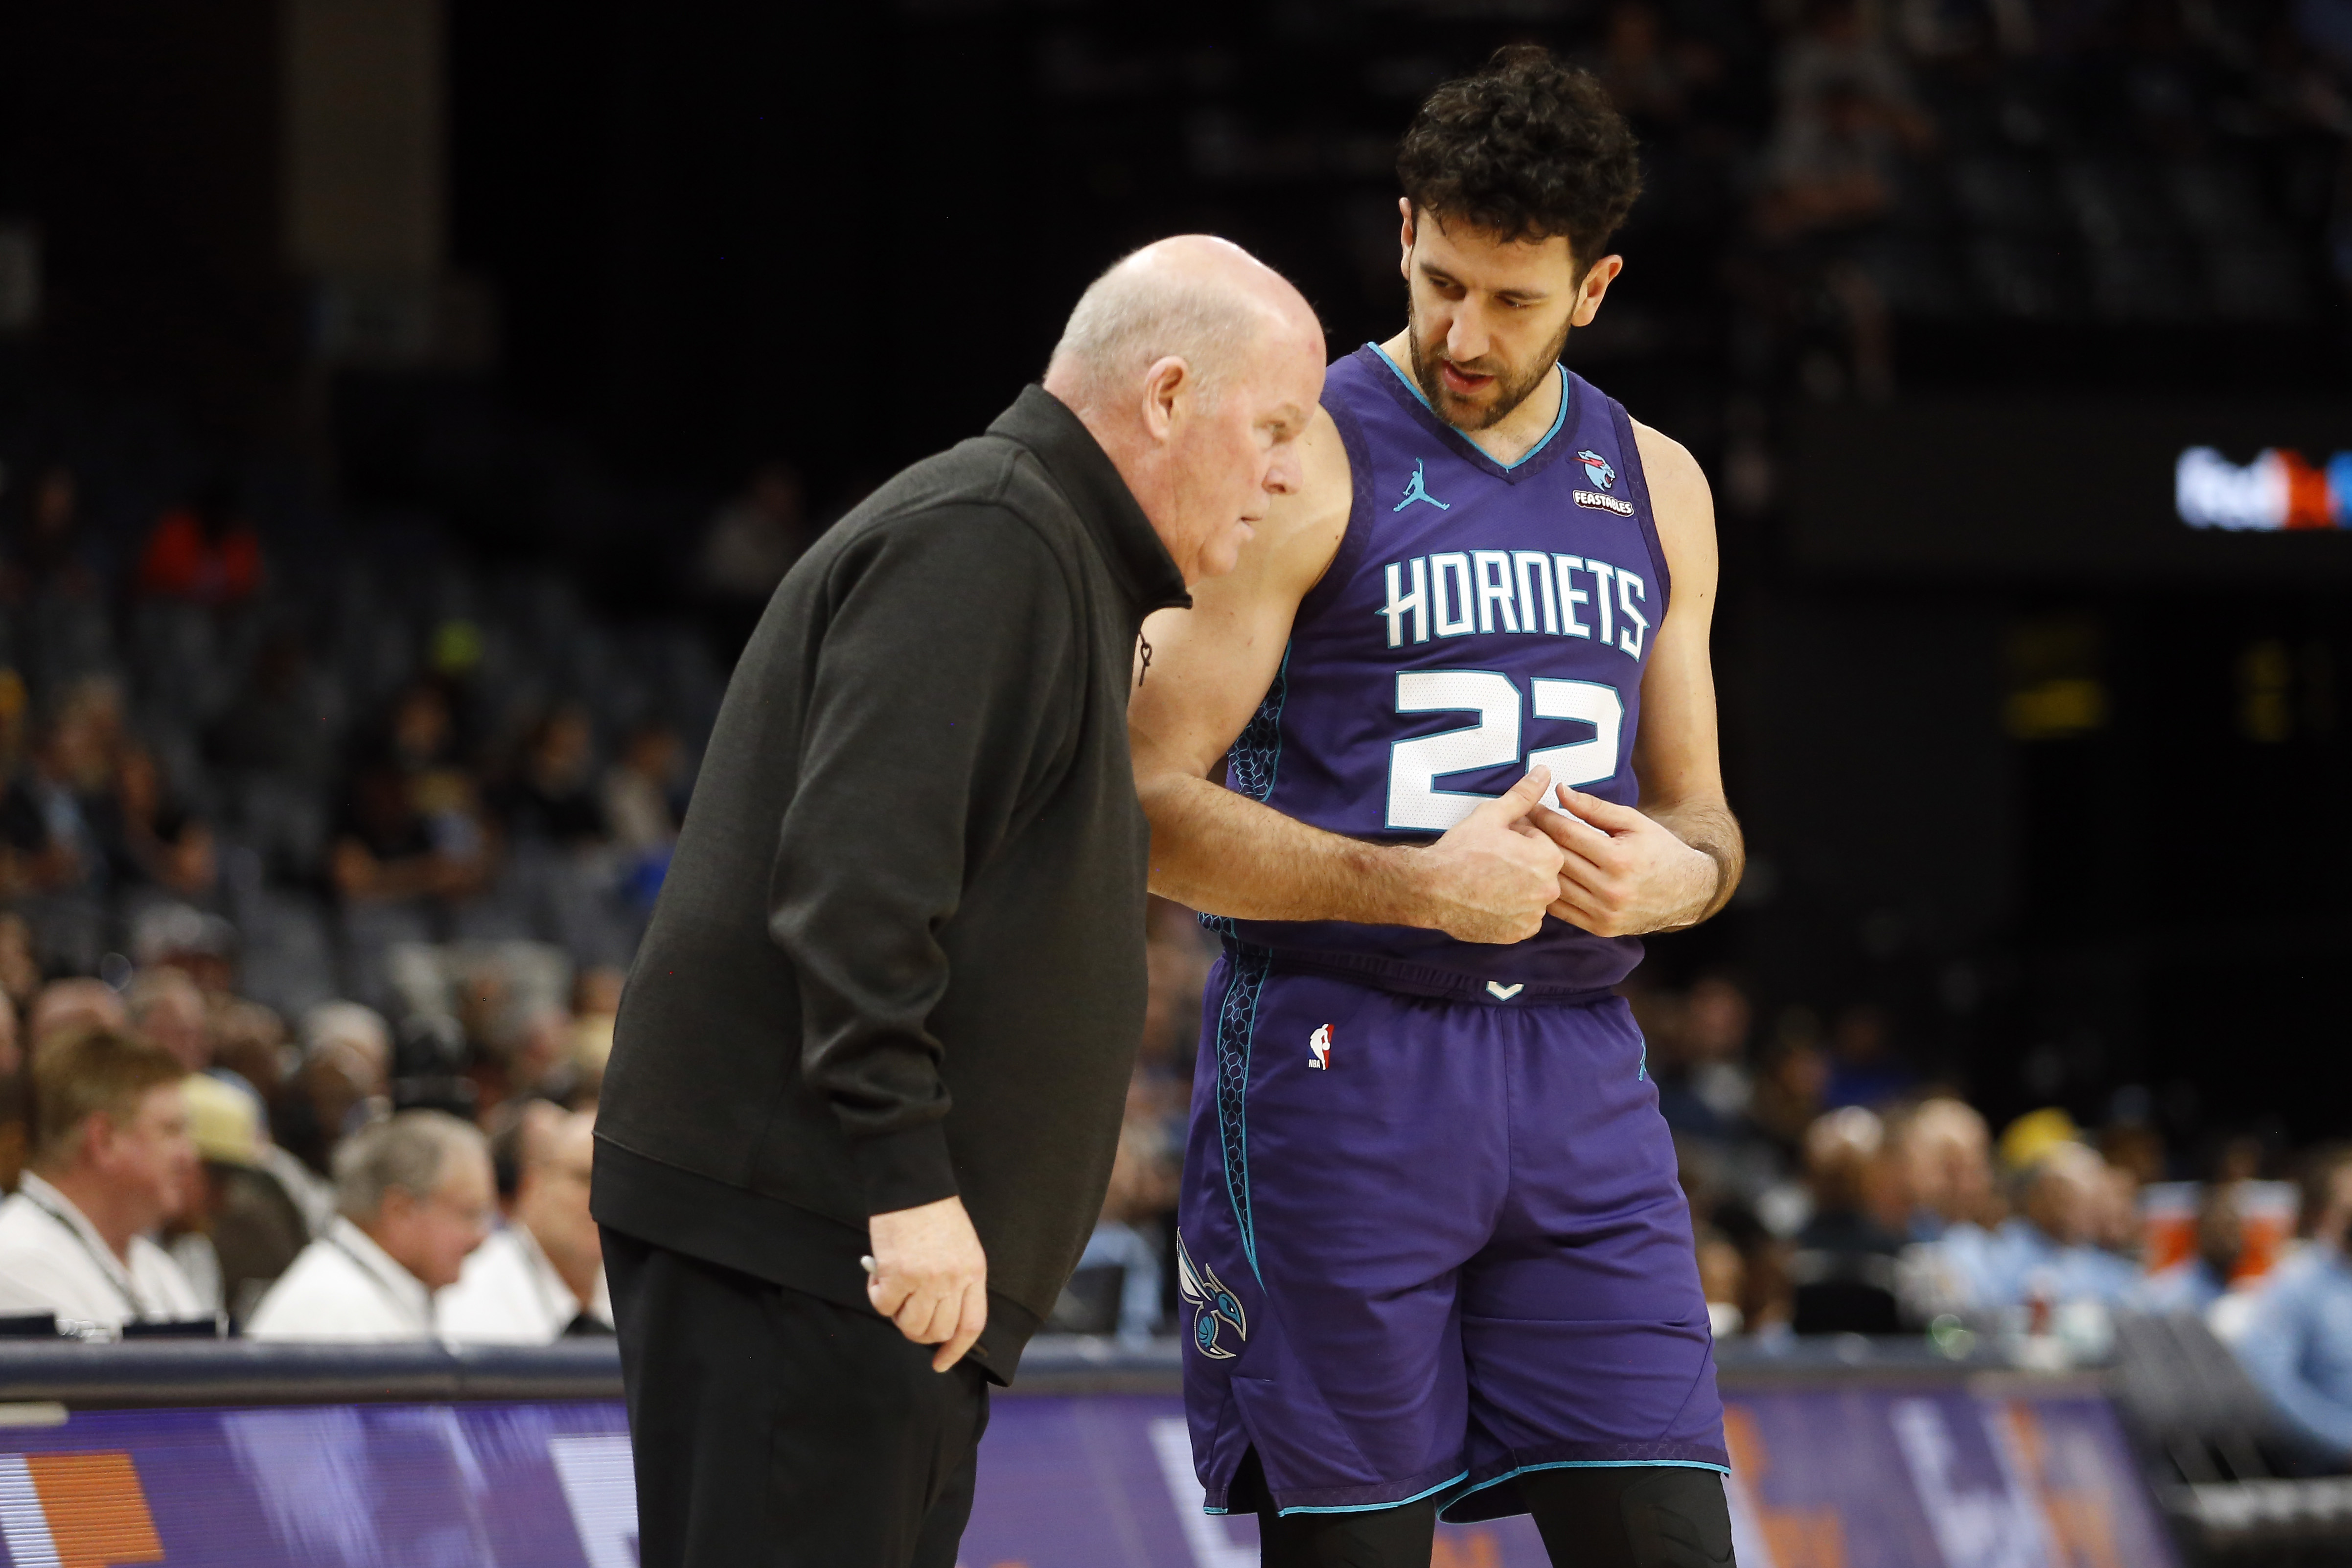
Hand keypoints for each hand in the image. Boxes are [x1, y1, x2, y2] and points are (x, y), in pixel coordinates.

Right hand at [865, 1195, 987, 1371]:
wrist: (912, 1185)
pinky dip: (877, 1296)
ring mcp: (926, 1279)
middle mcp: (953, 1280)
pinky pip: (884, 1306)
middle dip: (919, 1332)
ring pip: (910, 1325)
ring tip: (893, 1291)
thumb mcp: (962, 1247)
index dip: (956, 1350)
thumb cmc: (935, 1214)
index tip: (941, 1363)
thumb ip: (957, 1280)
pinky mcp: (898, 1274)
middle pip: (938, 1330)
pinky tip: (879, 1277)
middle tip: (906, 1314)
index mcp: (974, 1272)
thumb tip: (939, 1315)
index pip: (971, 1325)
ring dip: (897, 1315)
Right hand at [1409, 766, 1567, 943]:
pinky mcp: (1517, 934)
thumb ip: (1523, 795)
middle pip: (1540, 869)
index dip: (1518, 837)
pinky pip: (1522, 917)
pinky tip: (1489, 899)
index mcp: (1547, 858)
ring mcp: (1533, 915)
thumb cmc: (1460, 850)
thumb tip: (1544, 772)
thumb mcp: (1492, 814)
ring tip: (1487, 880)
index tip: (1497, 841)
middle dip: (1521, 862)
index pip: (1542, 841)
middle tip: (1490, 860)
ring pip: (1531, 894)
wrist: (1430, 889)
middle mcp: (1547, 890)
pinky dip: (1510, 909)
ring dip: (1517, 886)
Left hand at [1532, 786, 1719, 936]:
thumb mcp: (1633, 822)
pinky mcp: (1600, 928)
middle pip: (1557, 859)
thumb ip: (1595, 808)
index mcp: (1619, 859)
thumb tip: (1560, 791)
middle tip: (1516, 825)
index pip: (1567, 834)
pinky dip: (1547, 892)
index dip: (1544, 818)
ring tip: (1521, 849)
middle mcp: (1610, 890)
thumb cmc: (1659, 849)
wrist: (1686, 892)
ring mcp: (1604, 913)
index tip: (1530, 807)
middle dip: (1533, 839)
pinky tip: (1538, 877)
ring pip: (1555, 886)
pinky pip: (1561, 910)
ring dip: (1535, 867)